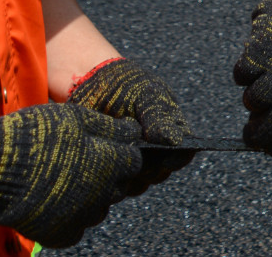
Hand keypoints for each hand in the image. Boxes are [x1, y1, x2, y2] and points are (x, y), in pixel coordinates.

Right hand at [0, 103, 140, 247]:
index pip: (133, 161)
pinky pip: (77, 228)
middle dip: (109, 176)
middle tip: (82, 164)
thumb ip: (111, 128)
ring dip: (92, 197)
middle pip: (119, 186)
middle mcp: (102, 193)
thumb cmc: (36, 136)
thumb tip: (135, 131)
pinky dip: (71, 217)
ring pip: (100, 208)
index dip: (121, 153)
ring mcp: (81, 216)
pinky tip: (55, 201)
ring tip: (66, 182)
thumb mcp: (77, 119)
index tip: (106, 148)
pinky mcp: (60, 233)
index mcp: (111, 163)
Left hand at [68, 58, 193, 192]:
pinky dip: (107, 178)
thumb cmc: (125, 85)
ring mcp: (130, 162)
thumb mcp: (146, 94)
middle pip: (160, 174)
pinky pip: (112, 185)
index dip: (177, 158)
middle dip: (148, 167)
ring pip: (137, 184)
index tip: (165, 156)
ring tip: (113, 150)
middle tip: (132, 150)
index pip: (183, 155)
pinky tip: (98, 159)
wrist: (88, 84)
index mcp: (171, 132)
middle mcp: (154, 152)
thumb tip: (176, 141)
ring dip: (126, 174)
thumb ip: (160, 117)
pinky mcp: (107, 170)